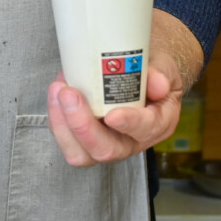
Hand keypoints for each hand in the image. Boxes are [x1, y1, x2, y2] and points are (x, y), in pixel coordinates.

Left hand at [46, 9, 202, 166]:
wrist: (138, 72)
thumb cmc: (151, 73)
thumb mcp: (164, 67)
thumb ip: (161, 72)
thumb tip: (157, 83)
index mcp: (157, 124)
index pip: (146, 130)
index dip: (129, 124)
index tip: (113, 115)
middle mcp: (131, 141)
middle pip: (106, 150)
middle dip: (83, 126)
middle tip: (70, 94)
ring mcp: (106, 142)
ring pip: (80, 152)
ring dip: (63, 123)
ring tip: (58, 89)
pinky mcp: (84, 138)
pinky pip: (66, 139)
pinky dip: (57, 116)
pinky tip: (56, 91)